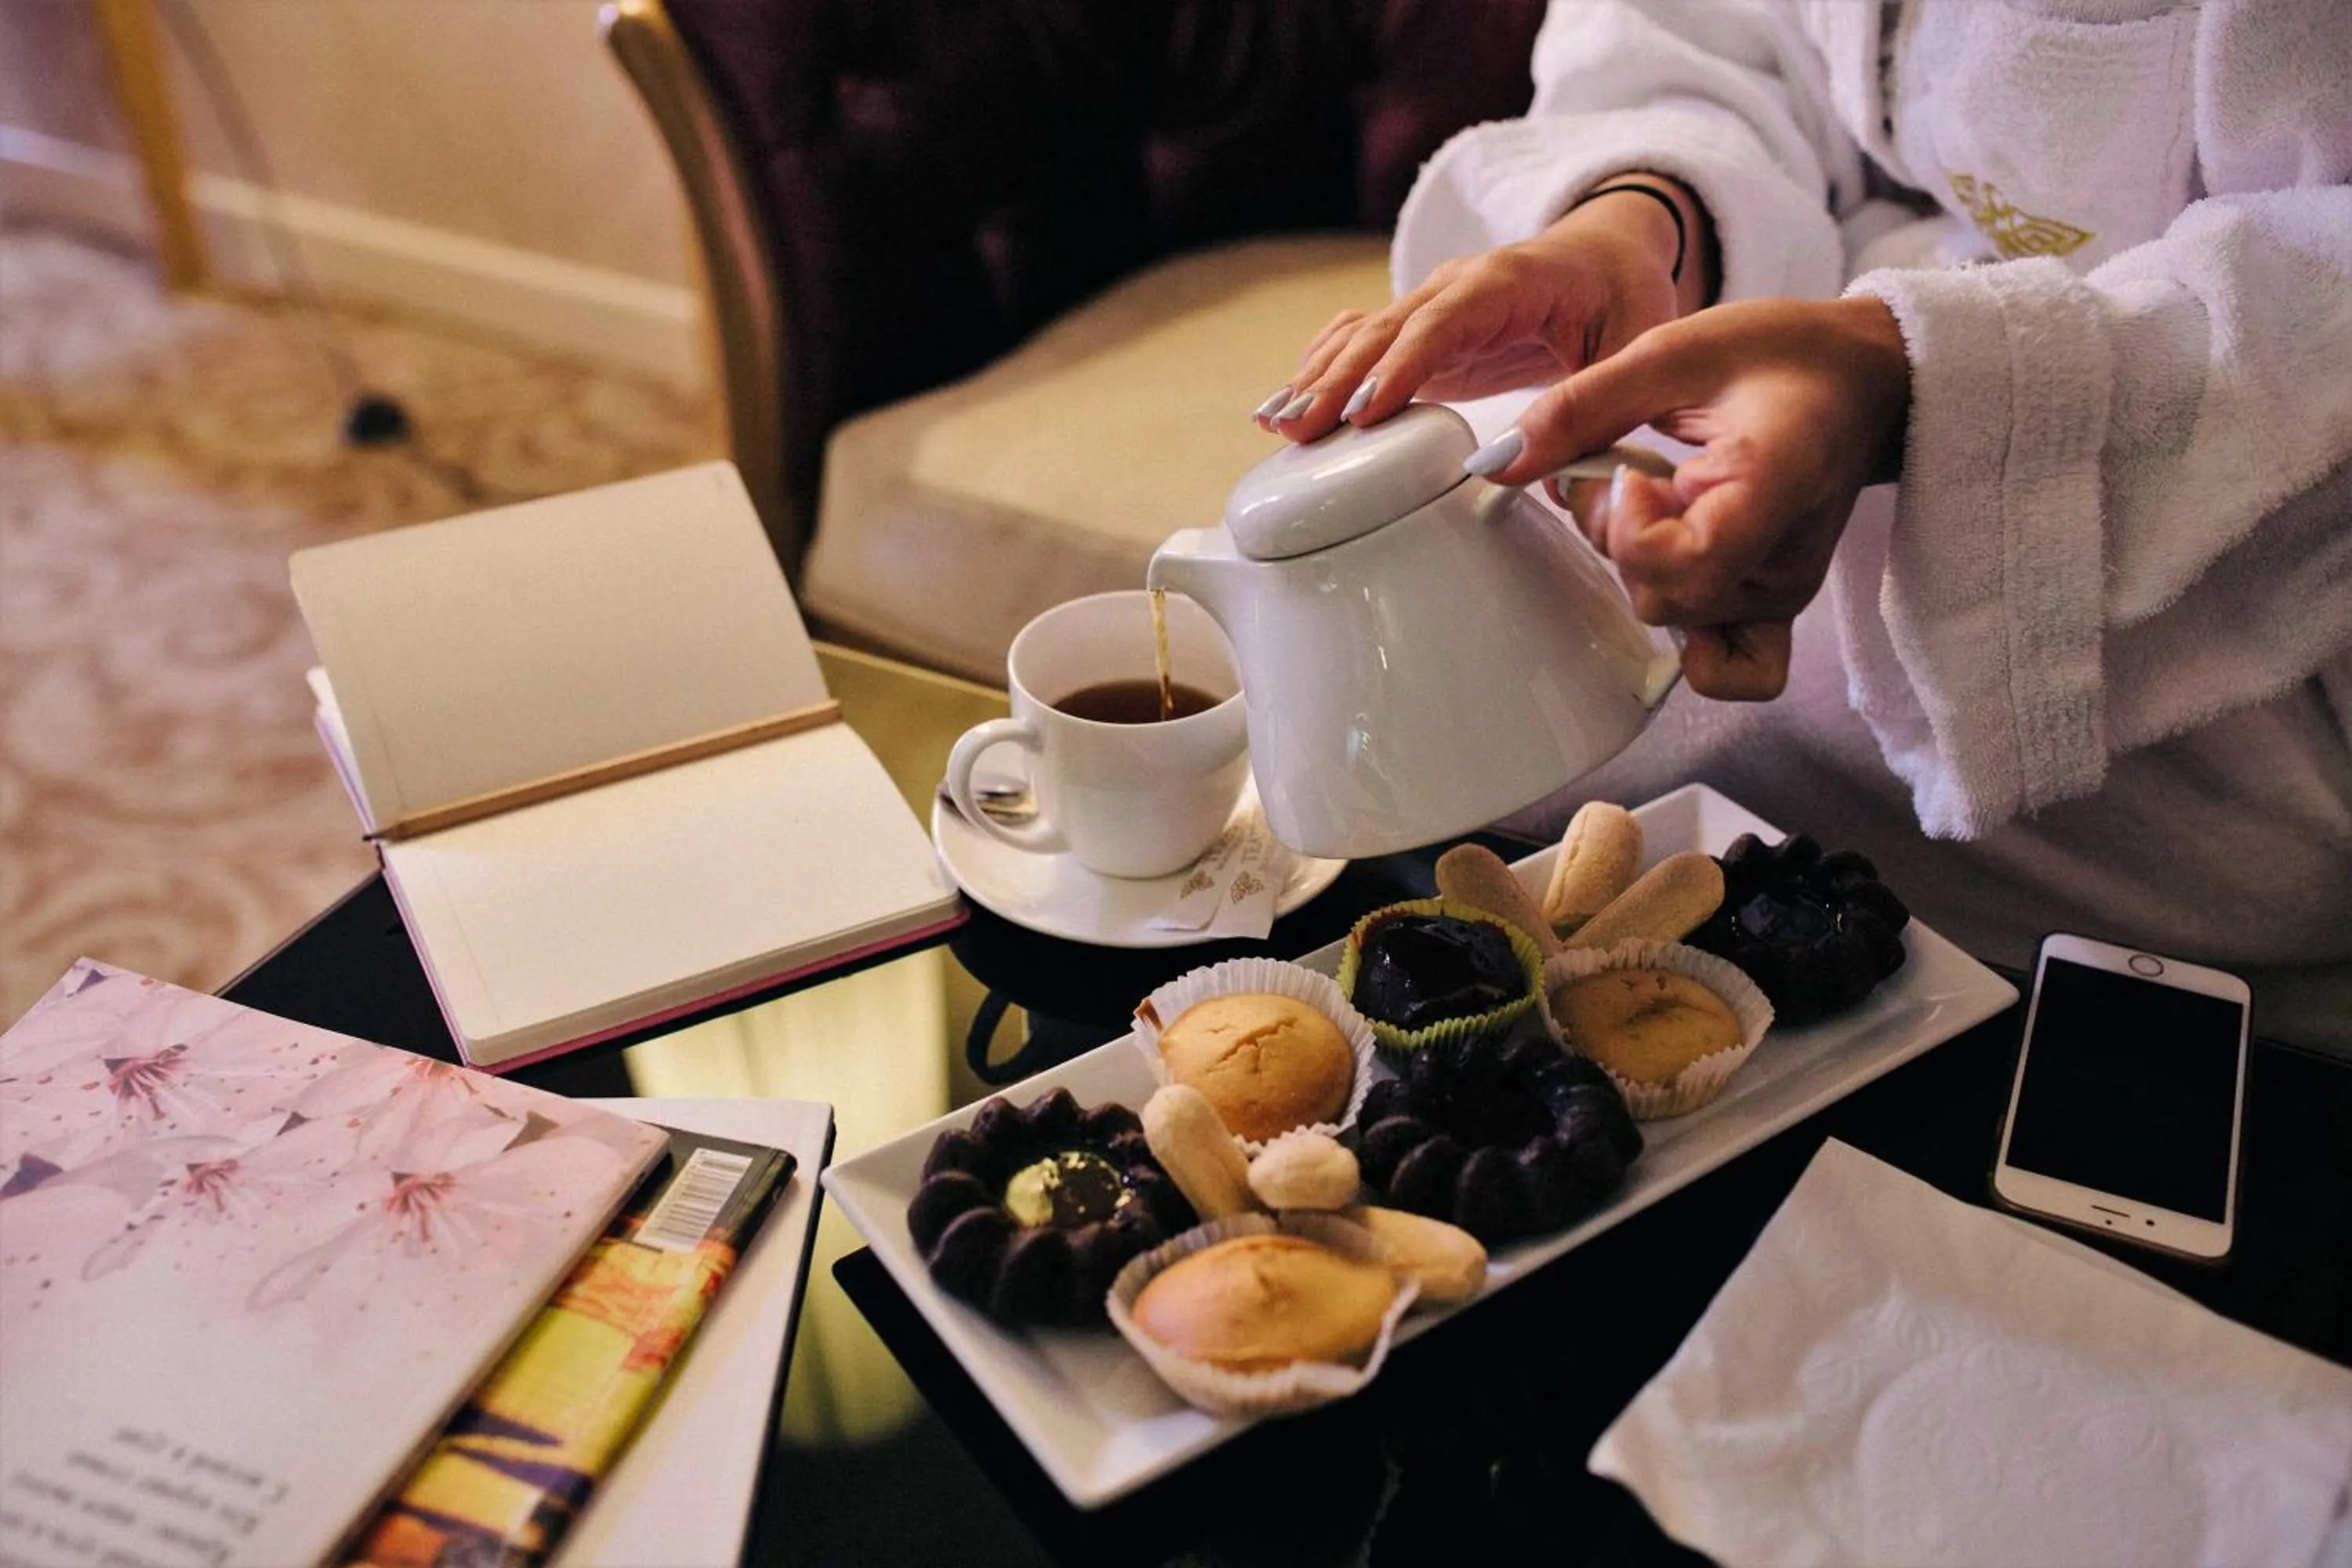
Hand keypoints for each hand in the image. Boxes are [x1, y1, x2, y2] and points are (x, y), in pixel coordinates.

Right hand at [1255, 177, 1706, 441]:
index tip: (1366, 410)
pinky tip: (1283, 409)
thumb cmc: (1625, 295)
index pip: (1444, 320)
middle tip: (1299, 430)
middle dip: (1339, 380)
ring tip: (1274, 425)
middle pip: (1385, 330)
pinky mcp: (1417, 334)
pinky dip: (1320, 372)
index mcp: (1509, 280)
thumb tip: (1520, 463)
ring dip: (1317, 379)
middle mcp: (1455, 286)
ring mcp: (1429, 307)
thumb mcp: (1636, 343)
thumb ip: (1591, 400)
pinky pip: (1358, 345)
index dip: (1402, 364)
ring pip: (1360, 336)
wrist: (1607, 253)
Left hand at [1485, 296, 1911, 700]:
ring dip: (1636, 559)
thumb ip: (1581, 409)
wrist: (1864, 379)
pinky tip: (1669, 569)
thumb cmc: (1785, 354)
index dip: (1630, 525)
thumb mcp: (1674, 352)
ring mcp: (1781, 593)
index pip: (1685, 564)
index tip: (1631, 468)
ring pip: (1669, 614)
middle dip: (1614, 531)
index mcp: (1771, 486)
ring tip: (1659, 491)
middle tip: (1627, 462)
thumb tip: (1497, 460)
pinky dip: (1685, 635)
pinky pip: (1729, 669)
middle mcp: (1782, 559)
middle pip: (1657, 594)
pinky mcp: (1775, 609)